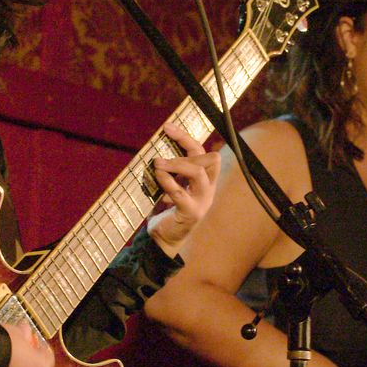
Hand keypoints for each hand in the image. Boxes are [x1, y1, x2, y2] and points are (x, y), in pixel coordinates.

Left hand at [148, 122, 220, 256]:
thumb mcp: (172, 185)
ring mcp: (202, 201)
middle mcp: (208, 189)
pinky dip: (167, 181)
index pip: (204, 152)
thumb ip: (171, 170)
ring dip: (177, 163)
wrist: (164, 238)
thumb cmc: (167, 209)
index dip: (187, 138)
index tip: (167, 127)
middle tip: (163, 146)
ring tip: (157, 162)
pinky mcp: (190, 213)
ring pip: (198, 173)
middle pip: (210, 159)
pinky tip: (156, 176)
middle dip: (187, 148)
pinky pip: (180, 193)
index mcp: (206, 180)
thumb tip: (157, 146)